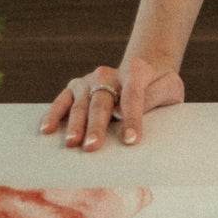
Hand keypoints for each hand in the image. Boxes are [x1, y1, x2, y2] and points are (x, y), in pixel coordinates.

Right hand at [40, 58, 183, 151]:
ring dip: (75, 124)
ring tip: (71, 143)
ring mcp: (91, 80)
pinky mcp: (76, 86)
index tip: (131, 140)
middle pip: (103, 101)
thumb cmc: (159, 87)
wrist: (147, 70)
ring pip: (82, 103)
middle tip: (93, 146)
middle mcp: (110, 73)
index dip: (132, 118)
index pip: (134, 95)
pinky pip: (63, 100)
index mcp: (137, 72)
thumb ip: (157, 97)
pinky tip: (47, 130)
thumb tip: (129, 115)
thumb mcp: (170, 89)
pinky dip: (54, 114)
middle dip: (97, 125)